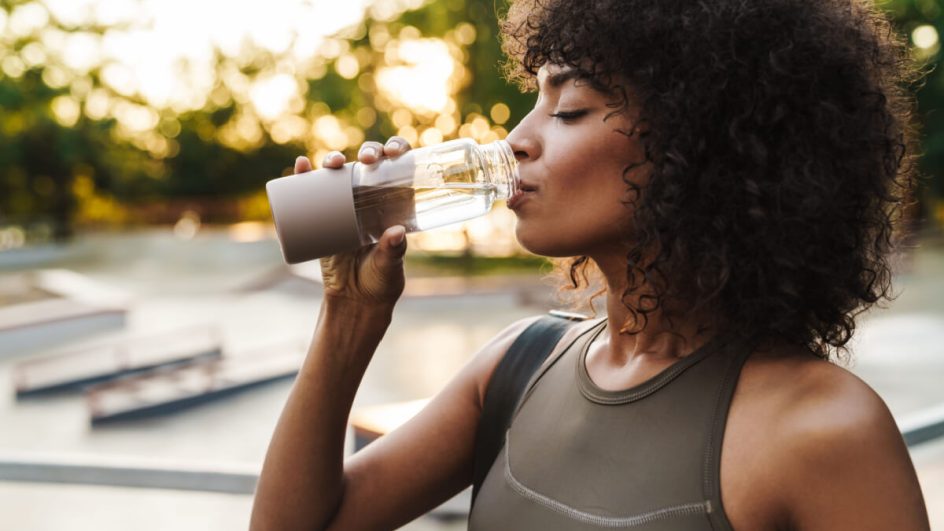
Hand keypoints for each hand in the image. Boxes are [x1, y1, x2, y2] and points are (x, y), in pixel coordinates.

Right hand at [294, 137, 412, 306]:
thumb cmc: (381, 282)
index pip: (399, 169)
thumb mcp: (389, 267)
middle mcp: (371, 199)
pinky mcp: (322, 218)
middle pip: (369, 164)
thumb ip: (393, 252)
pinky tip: (301, 165)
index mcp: (394, 204)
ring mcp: (345, 207)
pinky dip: (304, 177)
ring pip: (340, 174)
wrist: (354, 301)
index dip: (397, 150)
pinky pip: (311, 193)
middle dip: (368, 152)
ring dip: (334, 159)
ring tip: (332, 163)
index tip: (393, 151)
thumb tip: (396, 232)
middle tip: (367, 160)